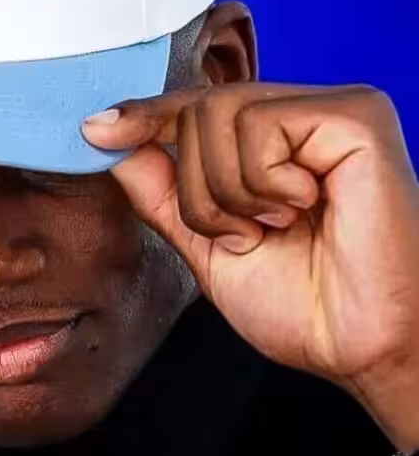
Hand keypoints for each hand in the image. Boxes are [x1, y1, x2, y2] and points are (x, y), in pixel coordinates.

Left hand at [81, 83, 418, 451]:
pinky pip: (262, 125)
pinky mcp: (358, 117)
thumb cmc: (305, 306)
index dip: (145, 115)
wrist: (360, 347)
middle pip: (197, 111)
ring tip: (277, 228)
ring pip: (219, 115)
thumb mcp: (207, 247)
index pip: (195, 108)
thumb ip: (162, 193)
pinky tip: (304, 209)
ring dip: (229, 195)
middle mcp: (307, 116)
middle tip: (247, 235)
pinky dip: (263, 183)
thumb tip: (105, 137)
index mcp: (278, 145)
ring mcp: (334, 110)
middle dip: (199, 192)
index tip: (95, 129)